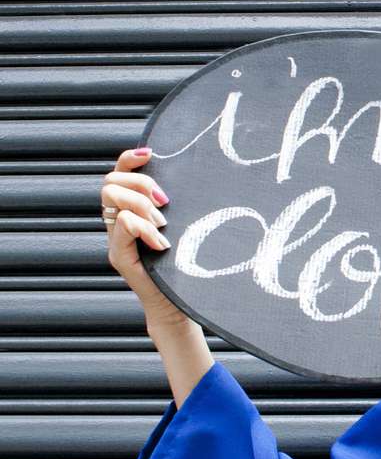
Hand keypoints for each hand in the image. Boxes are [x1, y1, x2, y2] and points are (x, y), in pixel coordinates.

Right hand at [101, 147, 187, 326]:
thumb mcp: (182, 228)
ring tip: (164, 226)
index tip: (150, 153)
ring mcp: (116, 240)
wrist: (179, 305)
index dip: (129, 159)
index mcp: (131, 212)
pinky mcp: (119, 256)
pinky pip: (124, 225)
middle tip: (166, 204)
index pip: (118, 173)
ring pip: (114, 199)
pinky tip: (162, 244)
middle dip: (141, 184)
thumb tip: (192, 174)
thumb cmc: (185, 266)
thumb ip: (175, 207)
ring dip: (142, 206)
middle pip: (111, 182)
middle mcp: (117, 223)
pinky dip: (146, 229)